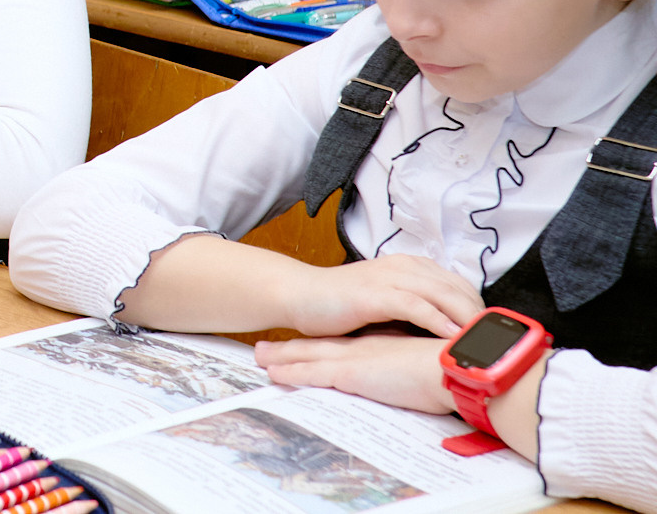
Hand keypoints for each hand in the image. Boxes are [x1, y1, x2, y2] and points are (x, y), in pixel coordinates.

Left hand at [254, 334, 453, 414]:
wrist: (460, 366)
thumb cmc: (454, 368)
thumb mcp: (432, 366)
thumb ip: (419, 368)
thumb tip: (425, 376)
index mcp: (383, 346)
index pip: (345, 343)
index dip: (322, 342)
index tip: (305, 342)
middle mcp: (365, 347)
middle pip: (320, 344)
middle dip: (292, 346)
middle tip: (264, 347)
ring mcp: (356, 357)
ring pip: (309, 354)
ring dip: (282, 356)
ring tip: (258, 357)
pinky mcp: (352, 370)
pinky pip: (313, 372)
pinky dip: (291, 372)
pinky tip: (272, 374)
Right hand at [283, 255, 483, 339]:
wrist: (299, 295)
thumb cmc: (339, 304)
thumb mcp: (384, 302)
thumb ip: (413, 308)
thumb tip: (445, 333)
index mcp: (409, 266)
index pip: (458, 284)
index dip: (478, 308)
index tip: (493, 334)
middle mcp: (404, 266)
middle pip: (458, 288)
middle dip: (481, 316)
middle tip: (498, 343)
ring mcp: (389, 278)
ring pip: (443, 294)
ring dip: (468, 319)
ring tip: (485, 343)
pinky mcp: (375, 294)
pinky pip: (417, 306)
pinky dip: (439, 321)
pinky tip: (452, 338)